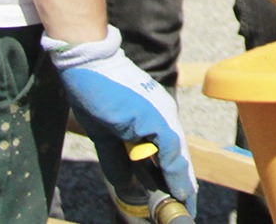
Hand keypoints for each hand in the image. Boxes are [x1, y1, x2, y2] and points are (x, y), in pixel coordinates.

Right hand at [43, 26, 194, 210]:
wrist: (88, 66)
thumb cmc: (95, 93)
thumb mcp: (104, 135)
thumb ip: (116, 160)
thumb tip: (124, 185)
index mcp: (154, 117)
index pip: (169, 152)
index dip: (174, 177)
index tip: (178, 199)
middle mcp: (164, 115)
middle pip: (179, 156)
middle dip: (182, 186)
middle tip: (188, 209)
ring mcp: (163, 116)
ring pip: (178, 156)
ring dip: (181, 185)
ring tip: (186, 207)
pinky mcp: (157, 118)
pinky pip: (170, 152)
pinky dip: (175, 174)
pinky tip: (180, 192)